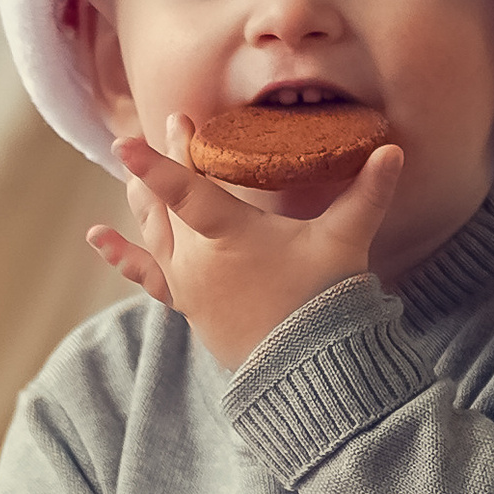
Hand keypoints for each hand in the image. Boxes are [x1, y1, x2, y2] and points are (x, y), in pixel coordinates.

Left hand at [85, 114, 403, 369]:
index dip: (157, 163)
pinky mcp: (189, 305)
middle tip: (173, 121)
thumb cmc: (324, 303)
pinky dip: (122, 255)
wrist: (307, 371)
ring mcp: (188, 284)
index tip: (125, 142)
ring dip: (143, 197)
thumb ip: (368, 193)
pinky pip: (147, 276)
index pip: (186, 191)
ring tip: (131, 169)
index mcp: (229, 236)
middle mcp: (197, 259)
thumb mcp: (345, 243)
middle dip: (170, 158)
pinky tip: (98, 237)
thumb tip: (395, 150)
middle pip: (170, 201)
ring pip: (154, 231)